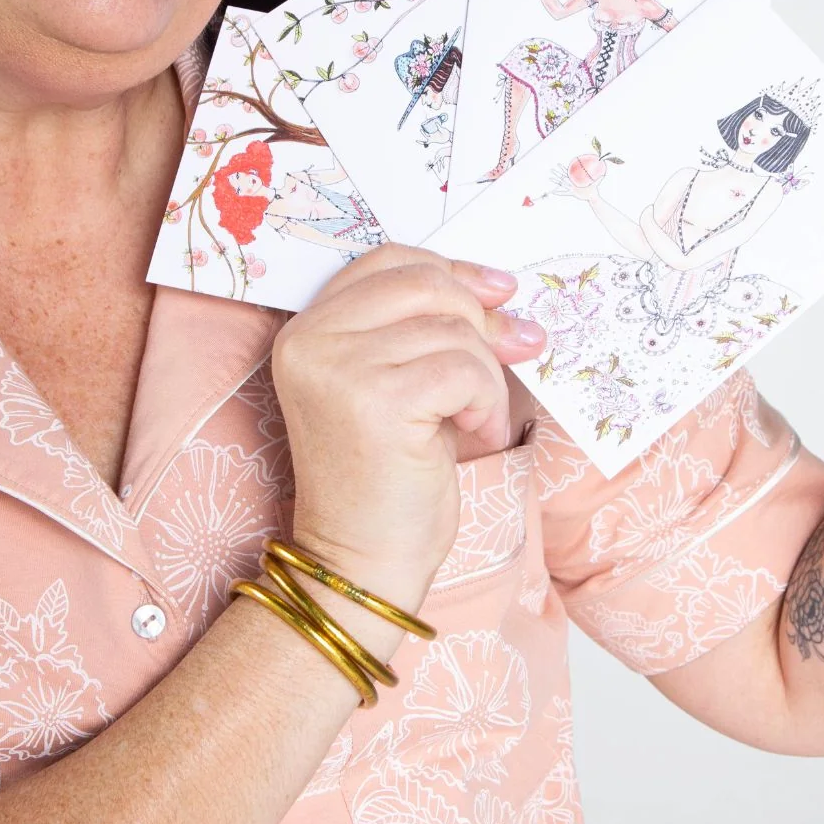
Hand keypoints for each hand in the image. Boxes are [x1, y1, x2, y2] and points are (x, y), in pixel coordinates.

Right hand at [270, 244, 545, 607]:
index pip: (387, 260)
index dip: (451, 270)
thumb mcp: (398, 381)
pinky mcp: (377, 402)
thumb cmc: (387, 477)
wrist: (361, 563)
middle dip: (482, 318)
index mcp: (307, 328)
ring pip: (453, 330)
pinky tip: (474, 434)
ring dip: (486, 375)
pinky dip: (485, 401)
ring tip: (475, 420)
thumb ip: (426, 328)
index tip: (499, 293)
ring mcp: (339, 369)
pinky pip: (464, 370)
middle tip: (516, 350)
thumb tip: (502, 290)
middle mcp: (312, 341)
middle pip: (425, 283)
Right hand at [549, 155, 607, 196]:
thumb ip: (600, 177)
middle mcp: (573, 182)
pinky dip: (559, 192)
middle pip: (563, 176)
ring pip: (562, 183)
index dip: (564, 168)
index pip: (569, 172)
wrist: (592, 196)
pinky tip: (554, 192)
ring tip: (550, 178)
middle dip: (557, 173)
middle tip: (551, 170)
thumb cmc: (593, 189)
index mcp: (577, 179)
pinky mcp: (572, 193)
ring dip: (556, 181)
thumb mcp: (596, 182)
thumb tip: (604, 172)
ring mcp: (572, 188)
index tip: (559, 164)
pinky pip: (564, 193)